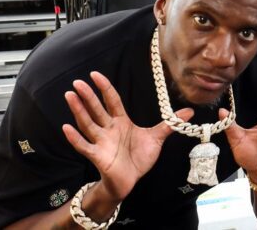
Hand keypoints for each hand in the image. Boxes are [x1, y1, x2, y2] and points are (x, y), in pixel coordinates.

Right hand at [61, 71, 193, 201]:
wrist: (130, 180)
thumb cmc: (139, 158)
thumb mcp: (157, 138)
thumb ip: (170, 123)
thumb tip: (190, 111)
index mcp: (121, 122)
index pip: (112, 101)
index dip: (105, 88)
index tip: (95, 74)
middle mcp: (109, 129)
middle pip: (96, 109)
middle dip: (87, 96)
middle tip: (77, 81)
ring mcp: (101, 142)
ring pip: (87, 123)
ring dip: (78, 110)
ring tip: (70, 95)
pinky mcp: (97, 156)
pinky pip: (84, 145)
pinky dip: (75, 137)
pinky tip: (66, 127)